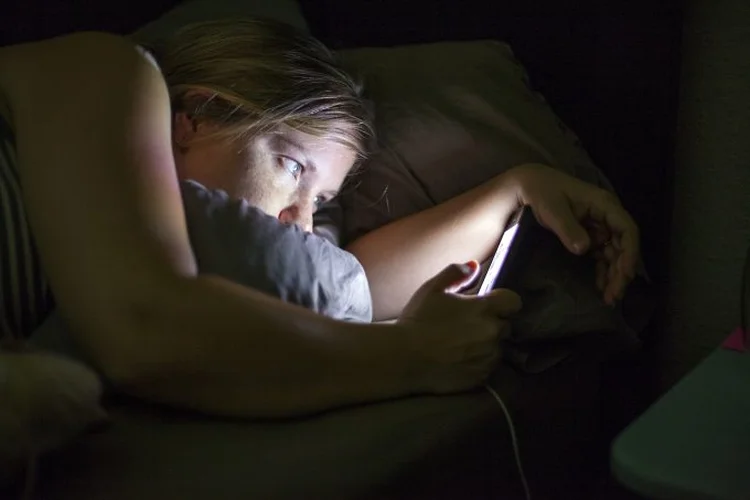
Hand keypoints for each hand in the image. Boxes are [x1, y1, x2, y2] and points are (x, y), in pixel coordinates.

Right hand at [398, 262, 521, 393]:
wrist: (404, 358)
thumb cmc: (417, 319)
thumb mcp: (432, 289)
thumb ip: (456, 274)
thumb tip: (474, 265)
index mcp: (483, 309)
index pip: (513, 301)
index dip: (503, 301)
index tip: (489, 303)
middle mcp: (492, 333)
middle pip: (506, 325)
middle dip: (492, 323)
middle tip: (469, 324)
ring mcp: (488, 357)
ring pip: (498, 348)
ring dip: (487, 344)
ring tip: (462, 344)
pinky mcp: (481, 376)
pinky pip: (488, 367)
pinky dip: (479, 362)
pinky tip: (459, 359)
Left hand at [507, 163, 639, 303]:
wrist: (529, 186)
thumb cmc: (542, 192)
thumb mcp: (553, 209)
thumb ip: (568, 228)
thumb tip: (584, 249)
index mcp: (604, 205)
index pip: (627, 230)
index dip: (629, 253)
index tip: (625, 274)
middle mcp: (606, 216)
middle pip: (623, 245)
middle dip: (621, 271)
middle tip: (614, 295)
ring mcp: (599, 226)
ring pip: (614, 253)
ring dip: (613, 274)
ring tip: (609, 298)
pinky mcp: (589, 234)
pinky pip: (601, 254)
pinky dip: (602, 270)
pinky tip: (600, 286)